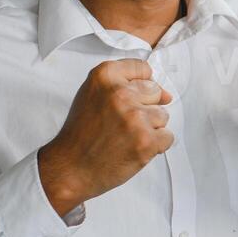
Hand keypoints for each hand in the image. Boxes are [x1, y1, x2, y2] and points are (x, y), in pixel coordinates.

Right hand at [38, 59, 173, 215]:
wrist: (70, 168)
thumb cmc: (82, 134)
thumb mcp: (93, 95)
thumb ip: (125, 86)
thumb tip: (167, 94)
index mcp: (104, 76)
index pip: (142, 68)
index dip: (139, 86)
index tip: (127, 100)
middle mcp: (120, 93)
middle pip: (156, 92)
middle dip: (144, 108)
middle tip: (121, 124)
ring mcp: (134, 117)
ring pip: (163, 116)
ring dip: (149, 128)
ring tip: (125, 138)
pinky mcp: (146, 140)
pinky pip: (167, 137)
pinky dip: (155, 146)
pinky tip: (133, 149)